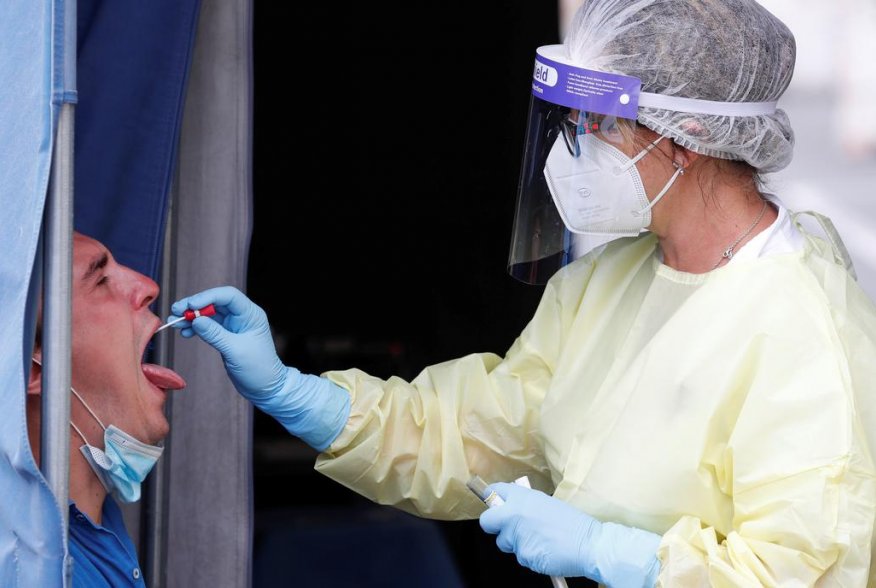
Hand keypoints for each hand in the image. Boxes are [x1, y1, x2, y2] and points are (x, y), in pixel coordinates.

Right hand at [171, 286, 349, 450]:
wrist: (265, 387)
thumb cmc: (258, 369)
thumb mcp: (235, 351)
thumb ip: (215, 334)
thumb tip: (196, 320)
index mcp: (251, 314)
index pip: (228, 296)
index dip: (208, 297)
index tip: (191, 305)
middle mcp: (242, 316)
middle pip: (215, 302)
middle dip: (195, 305)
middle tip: (176, 311)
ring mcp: (234, 325)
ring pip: (209, 314)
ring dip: (192, 317)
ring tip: (175, 323)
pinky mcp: (226, 335)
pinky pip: (208, 326)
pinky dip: (196, 327)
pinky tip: (185, 332)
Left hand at [479, 483, 660, 586]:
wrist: (590, 544)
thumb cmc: (573, 524)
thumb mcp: (547, 504)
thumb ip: (525, 505)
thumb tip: (510, 508)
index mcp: (523, 497)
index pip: (494, 492)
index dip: (493, 499)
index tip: (495, 505)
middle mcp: (515, 514)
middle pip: (487, 521)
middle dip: (494, 525)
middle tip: (508, 528)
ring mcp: (517, 536)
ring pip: (504, 542)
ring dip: (516, 543)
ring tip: (539, 540)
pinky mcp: (523, 555)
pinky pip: (520, 556)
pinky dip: (530, 555)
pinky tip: (545, 550)